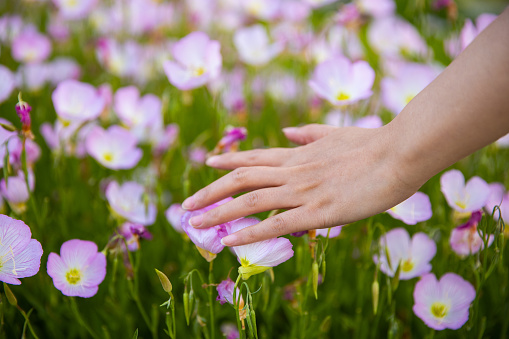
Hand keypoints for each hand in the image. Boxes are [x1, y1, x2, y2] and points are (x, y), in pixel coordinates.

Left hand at [182, 124, 419, 245]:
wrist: (399, 153)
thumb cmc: (372, 145)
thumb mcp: (335, 133)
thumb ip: (307, 134)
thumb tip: (286, 133)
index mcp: (298, 155)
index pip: (254, 157)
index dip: (228, 160)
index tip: (207, 163)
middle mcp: (293, 171)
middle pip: (241, 179)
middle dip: (209, 192)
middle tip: (186, 205)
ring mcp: (303, 191)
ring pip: (250, 201)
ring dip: (218, 213)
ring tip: (194, 224)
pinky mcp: (318, 212)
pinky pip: (276, 224)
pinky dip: (249, 232)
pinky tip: (229, 241)